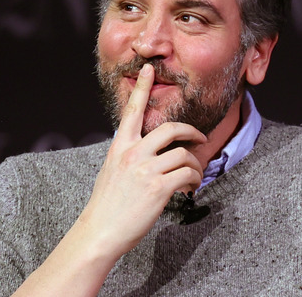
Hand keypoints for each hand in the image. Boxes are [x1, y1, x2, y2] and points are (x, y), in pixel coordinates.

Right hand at [78, 63, 205, 256]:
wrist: (100, 232)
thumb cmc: (107, 206)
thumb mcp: (112, 171)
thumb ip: (129, 156)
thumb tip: (148, 152)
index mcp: (120, 147)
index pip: (132, 110)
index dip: (143, 87)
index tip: (148, 69)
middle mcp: (132, 153)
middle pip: (171, 128)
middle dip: (192, 131)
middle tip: (201, 138)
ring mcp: (145, 169)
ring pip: (184, 154)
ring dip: (196, 165)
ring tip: (194, 177)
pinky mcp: (158, 188)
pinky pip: (188, 174)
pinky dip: (195, 180)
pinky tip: (190, 188)